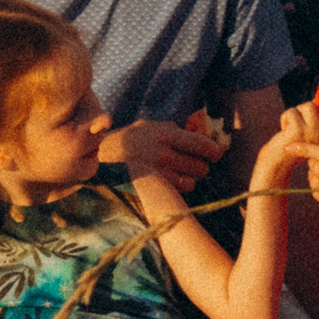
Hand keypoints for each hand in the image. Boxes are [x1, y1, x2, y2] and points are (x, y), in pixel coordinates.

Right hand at [103, 119, 227, 192]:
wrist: (103, 157)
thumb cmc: (132, 140)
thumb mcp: (152, 127)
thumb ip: (177, 130)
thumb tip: (205, 138)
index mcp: (165, 135)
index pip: (201, 144)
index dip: (214, 151)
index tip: (216, 154)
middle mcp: (162, 154)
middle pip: (200, 166)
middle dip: (200, 165)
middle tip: (192, 162)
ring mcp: (157, 175)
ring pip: (192, 181)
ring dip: (190, 177)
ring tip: (178, 171)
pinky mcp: (152, 189)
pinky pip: (179, 191)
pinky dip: (179, 187)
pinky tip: (170, 181)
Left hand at [277, 92, 318, 148]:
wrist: (275, 164)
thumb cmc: (292, 143)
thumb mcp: (310, 131)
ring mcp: (312, 136)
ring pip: (310, 106)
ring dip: (297, 109)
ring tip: (291, 123)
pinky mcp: (298, 132)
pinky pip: (293, 111)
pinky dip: (285, 115)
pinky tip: (283, 129)